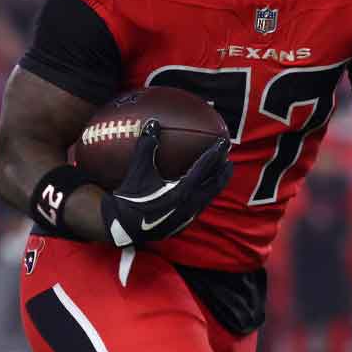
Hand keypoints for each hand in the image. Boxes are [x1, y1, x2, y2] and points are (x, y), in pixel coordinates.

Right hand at [100, 120, 232, 246]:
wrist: (123, 228)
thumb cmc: (130, 197)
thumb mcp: (138, 170)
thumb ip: (146, 146)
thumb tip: (153, 123)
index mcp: (182, 190)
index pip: (205, 167)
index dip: (216, 153)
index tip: (224, 142)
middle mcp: (190, 204)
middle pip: (215, 184)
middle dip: (223, 170)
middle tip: (228, 158)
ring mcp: (188, 216)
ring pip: (209, 197)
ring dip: (216, 183)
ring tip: (220, 173)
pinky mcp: (184, 224)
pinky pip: (200, 206)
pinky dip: (205, 194)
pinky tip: (202, 190)